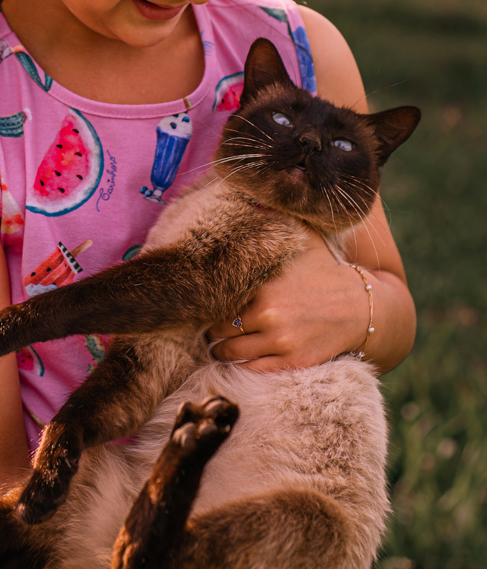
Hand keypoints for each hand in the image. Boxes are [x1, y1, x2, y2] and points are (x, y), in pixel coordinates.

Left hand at [209, 232, 371, 371]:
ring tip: (221, 344)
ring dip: (221, 349)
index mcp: (263, 284)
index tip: (207, 302)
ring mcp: (279, 341)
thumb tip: (252, 200)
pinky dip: (241, 363)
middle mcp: (267, 314)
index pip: (215, 299)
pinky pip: (250, 368)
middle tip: (211, 326)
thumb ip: (275, 221)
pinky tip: (242, 356)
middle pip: (216, 329)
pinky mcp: (290, 362)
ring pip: (228, 352)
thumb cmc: (326, 271)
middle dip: (212, 328)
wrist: (361, 307)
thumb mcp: (305, 240)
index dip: (208, 301)